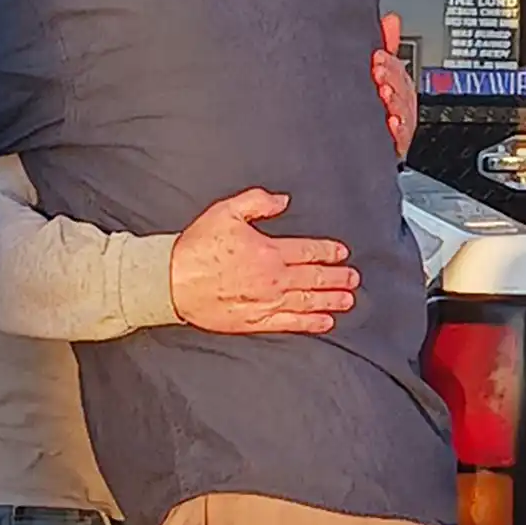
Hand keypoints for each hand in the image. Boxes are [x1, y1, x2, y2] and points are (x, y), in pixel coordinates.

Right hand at [170, 189, 358, 334]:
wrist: (171, 281)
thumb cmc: (197, 247)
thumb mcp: (226, 212)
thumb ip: (258, 202)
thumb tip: (283, 200)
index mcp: (269, 251)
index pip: (308, 251)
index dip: (328, 251)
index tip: (342, 252)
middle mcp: (273, 279)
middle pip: (314, 278)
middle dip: (337, 278)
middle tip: (354, 278)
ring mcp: (266, 303)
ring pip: (308, 302)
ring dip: (331, 300)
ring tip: (348, 300)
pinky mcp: (256, 321)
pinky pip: (290, 324)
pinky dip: (311, 323)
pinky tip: (325, 322)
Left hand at [372, 11, 416, 156]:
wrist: (345, 145)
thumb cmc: (363, 107)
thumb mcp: (377, 71)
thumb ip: (385, 45)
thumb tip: (392, 19)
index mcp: (396, 87)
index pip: (400, 71)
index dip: (391, 63)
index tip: (376, 57)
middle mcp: (398, 107)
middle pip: (405, 91)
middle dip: (393, 79)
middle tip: (378, 73)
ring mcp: (398, 127)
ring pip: (405, 112)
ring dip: (395, 101)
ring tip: (383, 93)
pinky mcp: (394, 148)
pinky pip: (401, 139)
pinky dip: (397, 130)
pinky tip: (391, 122)